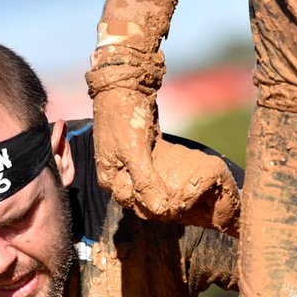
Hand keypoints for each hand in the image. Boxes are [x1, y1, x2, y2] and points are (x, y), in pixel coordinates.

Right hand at [92, 86, 240, 234]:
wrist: (124, 84)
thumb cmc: (124, 118)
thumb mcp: (135, 153)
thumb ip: (145, 182)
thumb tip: (159, 210)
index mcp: (110, 179)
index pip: (134, 204)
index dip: (155, 210)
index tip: (177, 211)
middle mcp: (117, 174)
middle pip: (141, 196)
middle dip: (161, 200)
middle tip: (186, 204)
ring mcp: (128, 162)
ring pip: (148, 183)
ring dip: (164, 188)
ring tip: (186, 193)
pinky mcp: (140, 151)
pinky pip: (153, 169)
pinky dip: (164, 174)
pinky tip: (179, 177)